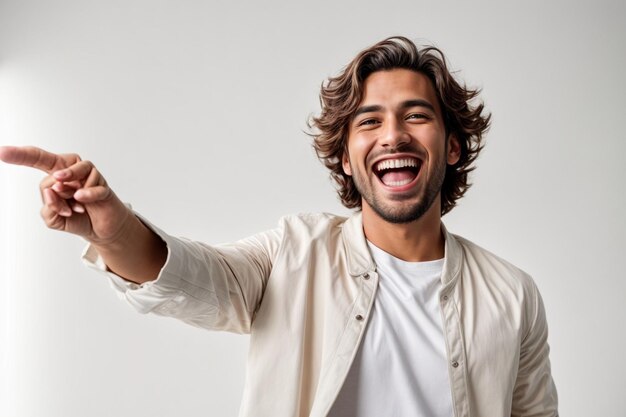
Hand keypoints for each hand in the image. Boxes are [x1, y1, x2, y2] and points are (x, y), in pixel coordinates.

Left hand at [0, 146, 132, 244]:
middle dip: (52, 186)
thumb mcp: (54, 219)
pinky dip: (87, 194)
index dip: (21, 155)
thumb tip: (54, 190)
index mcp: (57, 175)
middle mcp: (73, 171)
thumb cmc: (78, 218)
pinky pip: (93, 184)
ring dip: (69, 190)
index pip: (38, 159)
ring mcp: (90, 177)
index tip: (2, 152)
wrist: (101, 230)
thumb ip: (48, 206)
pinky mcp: (103, 186)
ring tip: (74, 200)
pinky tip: (82, 199)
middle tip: (59, 199)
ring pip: (75, 170)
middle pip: (54, 166)